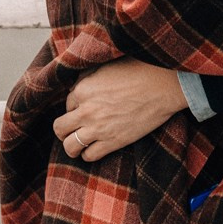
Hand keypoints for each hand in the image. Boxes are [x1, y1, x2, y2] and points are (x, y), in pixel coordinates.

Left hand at [51, 58, 186, 162]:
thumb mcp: (107, 66)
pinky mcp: (112, 142)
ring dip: (71, 145)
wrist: (162, 86)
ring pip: (69, 146)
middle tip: (72, 129)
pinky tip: (94, 148)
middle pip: (60, 127)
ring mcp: (98, 128)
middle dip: (64, 129)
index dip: (75, 106)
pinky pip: (89, 156)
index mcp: (83, 88)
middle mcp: (86, 110)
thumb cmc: (139, 70)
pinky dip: (88, 154)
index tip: (85, 108)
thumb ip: (88, 76)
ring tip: (79, 144)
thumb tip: (76, 87)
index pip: (67, 103)